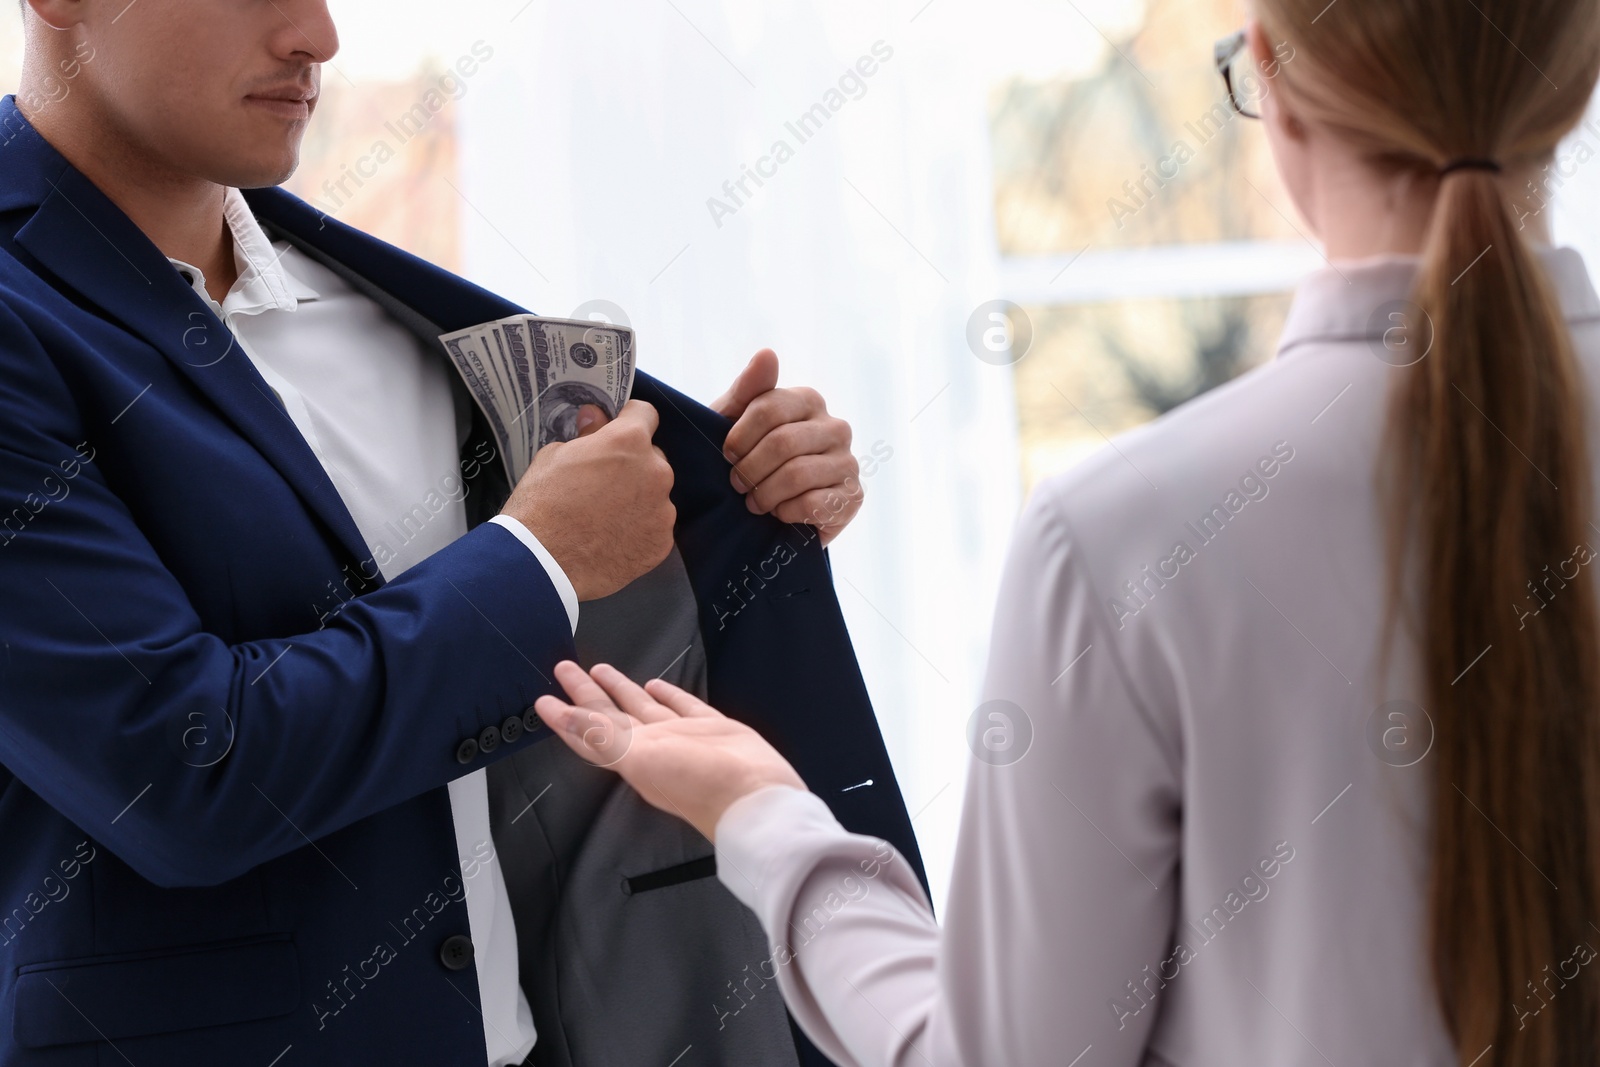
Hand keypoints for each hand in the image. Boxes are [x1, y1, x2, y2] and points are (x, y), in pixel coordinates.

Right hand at [499, 400, 674, 601]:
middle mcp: (655, 472)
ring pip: (655, 495)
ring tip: (604, 517)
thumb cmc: (542, 504)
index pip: (645, 414)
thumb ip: (587, 435)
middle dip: (632, 464)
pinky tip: (612, 538)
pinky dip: (638, 529)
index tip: (617, 429)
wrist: (541, 562)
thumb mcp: (556, 456)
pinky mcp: (662, 542)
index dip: (629, 419)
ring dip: (637, 499)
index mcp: (629, 441)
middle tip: (603, 483)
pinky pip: (654, 527)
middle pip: (652, 458)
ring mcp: (662, 510)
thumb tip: (596, 418)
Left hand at [533, 660, 805, 840]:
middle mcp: (652, 747)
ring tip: (602, 670)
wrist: (753, 793)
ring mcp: (681, 737)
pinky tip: (657, 685)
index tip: (543, 698)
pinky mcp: (710, 728)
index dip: (565, 717)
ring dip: (621, 690)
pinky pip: (682, 707)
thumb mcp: (640, 758)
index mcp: (631, 756)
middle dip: (587, 693)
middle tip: (567, 669)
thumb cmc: (697, 782)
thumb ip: (601, 735)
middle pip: (610, 714)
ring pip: (642, 708)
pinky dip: (667, 695)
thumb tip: (561, 717)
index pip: (589, 731)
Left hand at [712, 350, 861, 546]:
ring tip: (755, 502)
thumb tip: (767, 353)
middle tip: (738, 485)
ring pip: (797, 474)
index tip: (727, 456)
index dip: (739, 437)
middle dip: (749, 470)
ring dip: (765, 494)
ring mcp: (848, 461)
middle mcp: (836, 426)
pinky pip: (812, 502)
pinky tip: (781, 513)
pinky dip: (786, 512)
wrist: (770, 514)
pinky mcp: (853, 496)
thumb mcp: (735, 424)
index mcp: (808, 400)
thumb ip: (748, 389)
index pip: (768, 408)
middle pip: (782, 443)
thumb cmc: (751, 460)